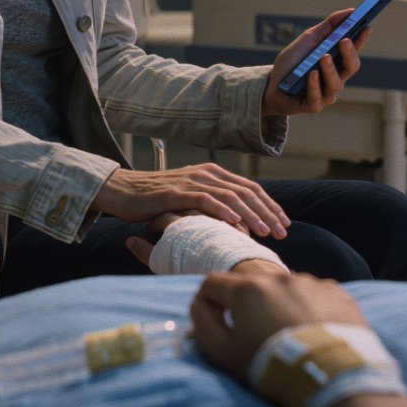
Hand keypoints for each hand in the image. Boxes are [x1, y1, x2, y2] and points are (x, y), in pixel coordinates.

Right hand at [92, 163, 289, 238]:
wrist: (122, 191)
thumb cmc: (156, 200)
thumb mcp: (190, 198)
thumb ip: (212, 203)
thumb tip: (240, 222)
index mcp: (210, 173)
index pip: (249, 188)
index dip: (270, 205)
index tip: (284, 224)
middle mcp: (204, 173)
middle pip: (244, 191)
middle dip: (267, 212)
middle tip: (282, 233)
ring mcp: (189, 182)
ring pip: (229, 195)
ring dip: (250, 214)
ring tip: (265, 231)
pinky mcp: (174, 193)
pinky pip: (203, 200)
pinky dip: (221, 210)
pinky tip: (235, 222)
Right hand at [189, 272, 367, 381]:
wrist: (333, 380)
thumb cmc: (272, 365)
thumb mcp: (224, 352)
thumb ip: (202, 323)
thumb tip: (199, 305)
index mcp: (246, 288)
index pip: (212, 283)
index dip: (209, 302)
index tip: (217, 321)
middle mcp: (276, 277)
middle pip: (251, 287)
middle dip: (249, 307)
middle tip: (259, 336)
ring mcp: (310, 283)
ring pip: (284, 290)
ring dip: (281, 306)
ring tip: (292, 336)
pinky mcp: (337, 293)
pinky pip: (315, 295)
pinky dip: (311, 309)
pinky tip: (315, 332)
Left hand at [262, 8, 370, 116]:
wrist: (269, 85)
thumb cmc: (292, 63)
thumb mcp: (308, 41)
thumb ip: (328, 27)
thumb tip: (349, 11)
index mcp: (336, 63)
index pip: (353, 50)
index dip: (360, 39)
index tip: (366, 25)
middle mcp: (335, 79)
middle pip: (350, 67)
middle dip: (349, 53)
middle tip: (344, 40)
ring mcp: (326, 94)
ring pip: (336, 84)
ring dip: (330, 69)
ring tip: (323, 57)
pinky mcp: (313, 105)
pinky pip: (317, 96)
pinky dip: (314, 84)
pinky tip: (312, 74)